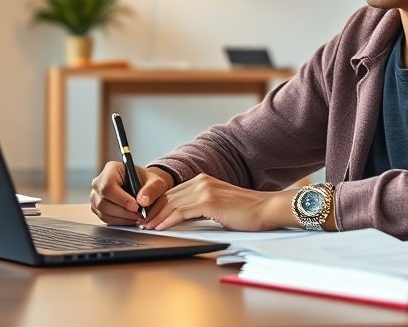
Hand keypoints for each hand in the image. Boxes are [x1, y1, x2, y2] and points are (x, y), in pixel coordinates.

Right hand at [90, 161, 173, 225]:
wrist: (143, 186)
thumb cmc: (147, 181)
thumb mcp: (156, 181)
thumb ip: (152, 189)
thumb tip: (143, 201)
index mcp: (111, 169)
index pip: (108, 186)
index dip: (121, 199)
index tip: (136, 207)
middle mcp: (99, 182)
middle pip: (103, 202)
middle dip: (122, 211)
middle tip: (138, 215)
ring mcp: (96, 196)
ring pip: (103, 212)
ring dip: (121, 218)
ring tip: (136, 218)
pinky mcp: (97, 207)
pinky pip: (104, 218)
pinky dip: (118, 221)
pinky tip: (130, 219)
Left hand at [143, 173, 294, 231]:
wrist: (265, 209)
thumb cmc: (246, 211)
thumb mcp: (218, 205)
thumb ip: (200, 206)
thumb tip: (182, 218)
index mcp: (203, 180)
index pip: (172, 192)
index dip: (157, 205)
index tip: (148, 216)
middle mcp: (201, 181)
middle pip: (168, 197)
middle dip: (153, 211)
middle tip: (142, 223)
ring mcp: (204, 190)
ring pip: (171, 204)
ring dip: (156, 217)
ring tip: (147, 227)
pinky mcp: (208, 201)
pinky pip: (180, 212)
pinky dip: (167, 221)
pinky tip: (160, 227)